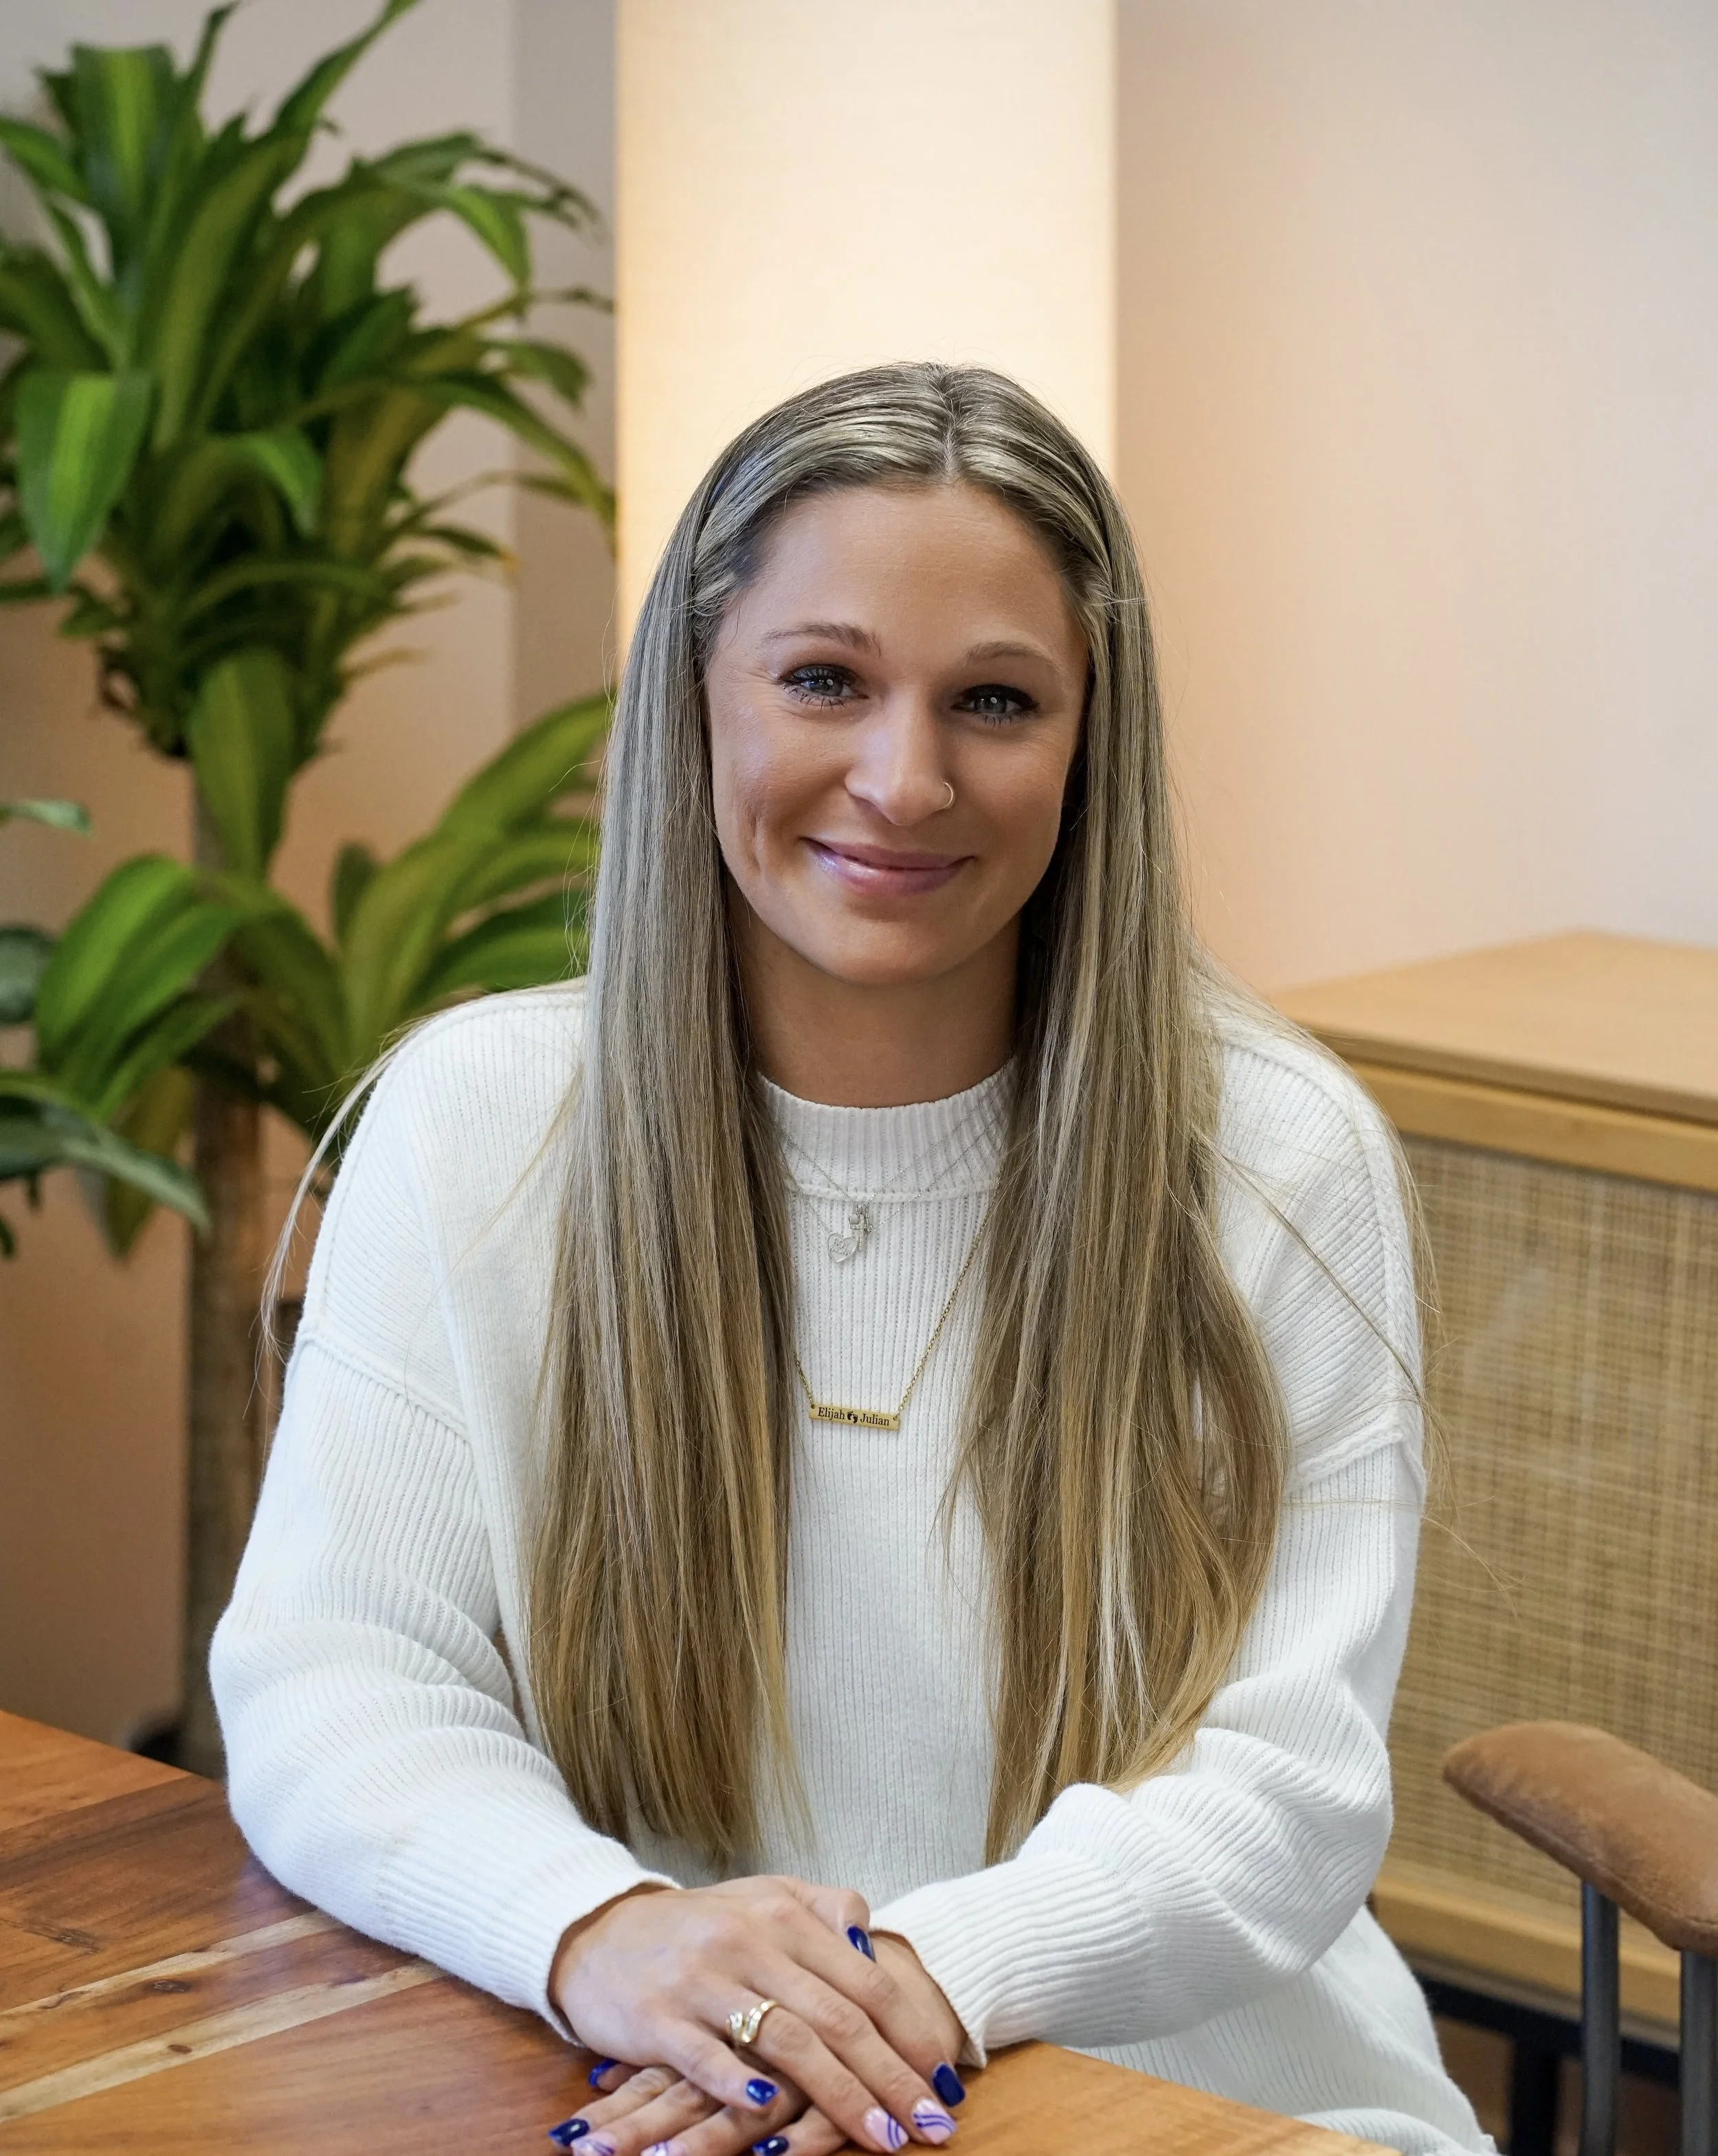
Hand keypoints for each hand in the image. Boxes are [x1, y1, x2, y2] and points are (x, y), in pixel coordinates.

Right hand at [548, 1877, 966, 2154]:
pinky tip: (772, 2120)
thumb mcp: (765, 1897)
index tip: (946, 2080)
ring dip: (841, 2096)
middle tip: (931, 2125)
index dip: (911, 2033)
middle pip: (837, 2018)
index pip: (864, 1982)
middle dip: (891, 2078)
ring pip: (787, 2041)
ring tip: (883, 2139)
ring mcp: (703, 1980)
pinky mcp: (658, 2017)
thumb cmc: (697, 1927)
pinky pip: (707, 2059)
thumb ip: (825, 1911)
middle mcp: (750, 1941)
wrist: (600, 1931)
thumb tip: (875, 1946)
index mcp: (784, 1913)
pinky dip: (741, 2090)